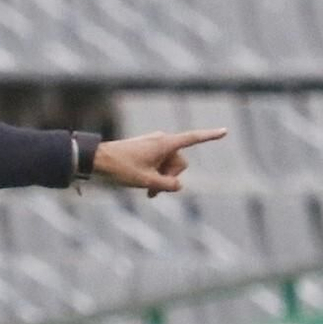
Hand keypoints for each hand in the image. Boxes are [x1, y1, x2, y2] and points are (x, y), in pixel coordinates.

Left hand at [91, 128, 226, 196]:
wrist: (97, 159)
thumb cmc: (121, 168)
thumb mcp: (147, 181)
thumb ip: (168, 184)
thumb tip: (178, 185)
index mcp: (165, 143)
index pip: (192, 138)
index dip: (209, 137)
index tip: (225, 131)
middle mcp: (162, 141)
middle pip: (180, 162)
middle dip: (171, 177)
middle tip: (153, 192)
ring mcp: (154, 145)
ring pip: (169, 165)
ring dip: (162, 179)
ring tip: (147, 191)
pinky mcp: (146, 150)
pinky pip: (159, 164)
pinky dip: (156, 174)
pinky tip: (146, 187)